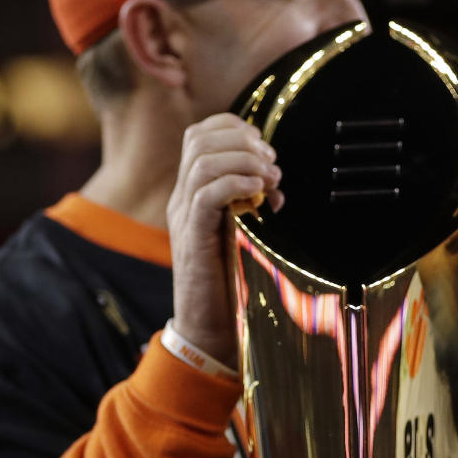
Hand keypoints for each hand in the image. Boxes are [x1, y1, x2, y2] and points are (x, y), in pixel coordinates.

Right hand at [168, 113, 283, 366]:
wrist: (209, 329)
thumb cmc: (231, 281)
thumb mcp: (242, 230)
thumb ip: (251, 202)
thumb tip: (274, 182)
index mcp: (192, 193)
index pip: (198, 136)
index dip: (233, 128)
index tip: (264, 146)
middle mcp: (182, 199)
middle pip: (199, 139)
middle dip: (243, 141)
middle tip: (272, 163)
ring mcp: (183, 218)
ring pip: (202, 161)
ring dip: (244, 160)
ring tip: (271, 179)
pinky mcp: (192, 238)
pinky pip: (206, 194)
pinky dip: (236, 183)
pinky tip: (259, 192)